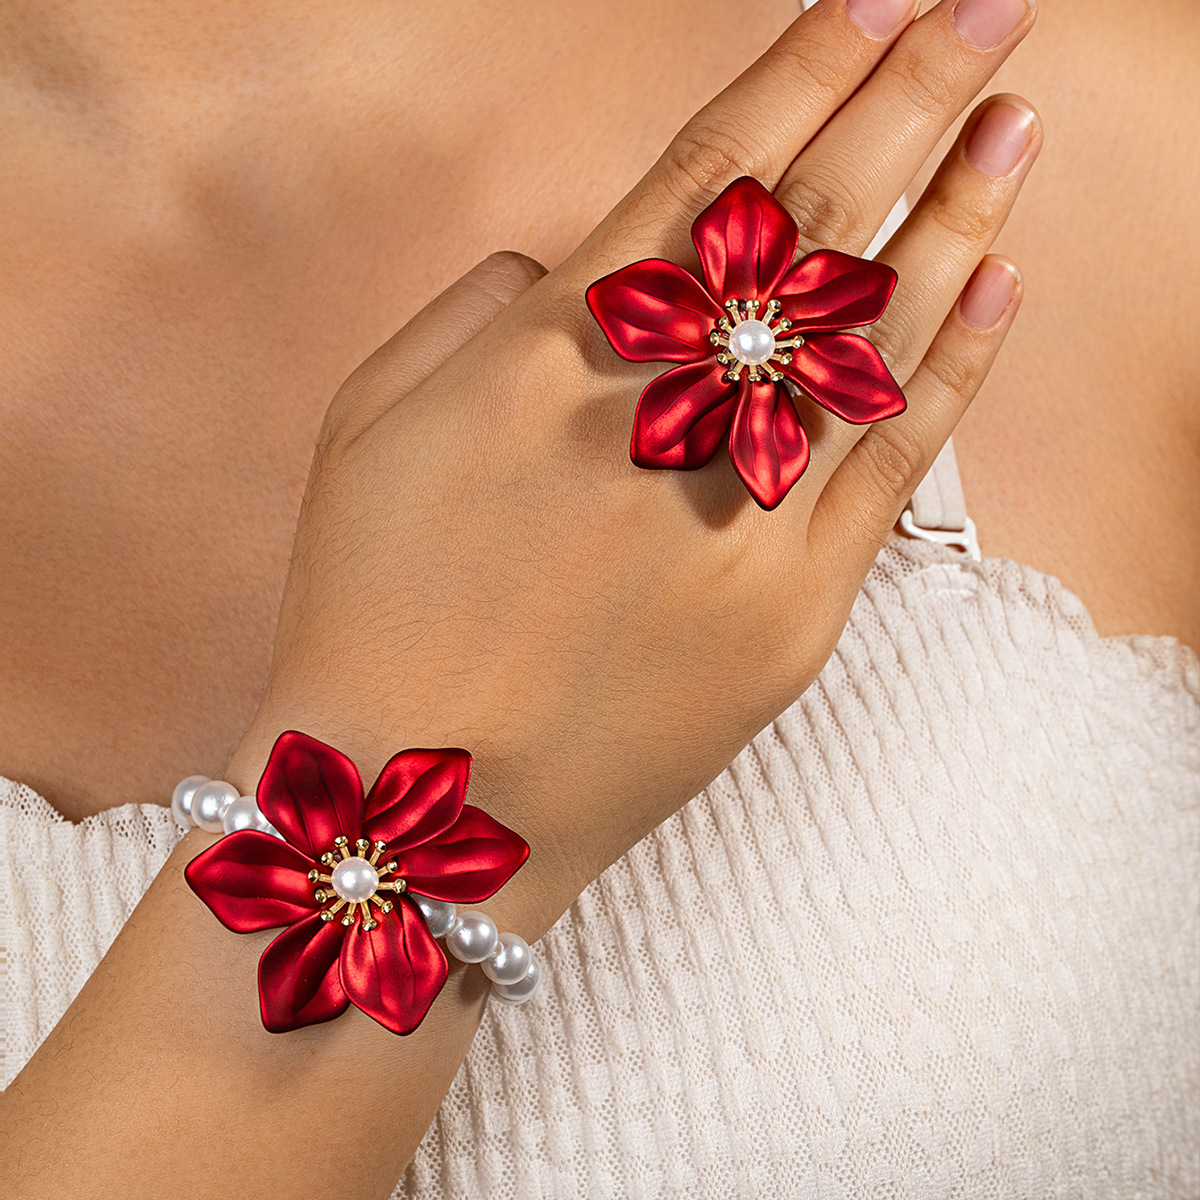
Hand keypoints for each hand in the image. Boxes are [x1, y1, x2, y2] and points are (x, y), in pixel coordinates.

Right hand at [227, 0, 1040, 939]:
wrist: (421, 799)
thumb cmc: (374, 605)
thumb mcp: (373, 424)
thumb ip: (480, 309)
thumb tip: (577, 258)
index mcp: (546, 352)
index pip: (705, 174)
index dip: (800, 73)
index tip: (879, 2)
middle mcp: (657, 414)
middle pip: (810, 226)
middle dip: (910, 100)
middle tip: (989, 11)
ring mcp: (739, 516)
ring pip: (874, 338)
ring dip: (954, 219)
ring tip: (1016, 124)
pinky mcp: (792, 613)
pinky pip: (889, 470)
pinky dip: (949, 372)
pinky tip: (997, 285)